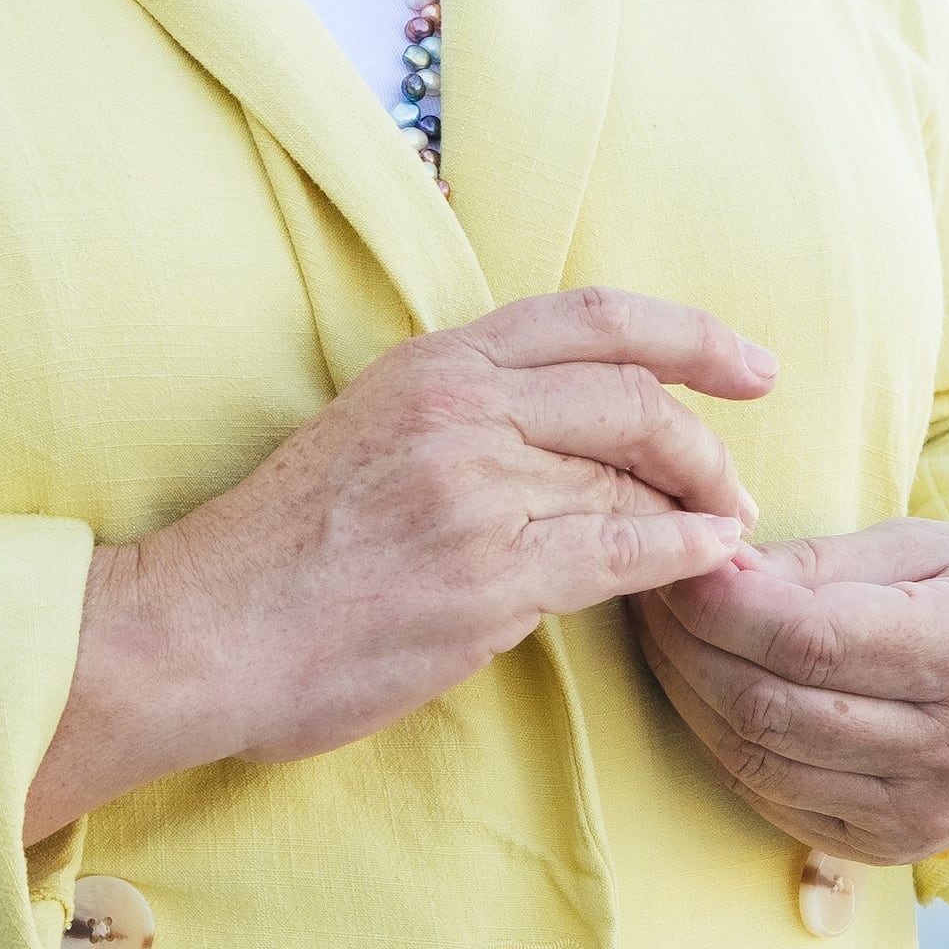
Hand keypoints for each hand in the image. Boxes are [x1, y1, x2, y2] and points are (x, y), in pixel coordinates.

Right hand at [23, 287, 776, 839]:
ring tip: (723, 532)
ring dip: (697, 508)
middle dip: (706, 439)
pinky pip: (620, 550)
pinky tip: (714, 559)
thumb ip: (464, 414)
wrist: (198, 630)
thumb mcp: (371, 432)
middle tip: (740, 481)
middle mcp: (459, 406)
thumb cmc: (282, 551)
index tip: (750, 364)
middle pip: (633, 395)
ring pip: (630, 478)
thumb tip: (575, 435)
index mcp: (433, 363)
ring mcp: (474, 487)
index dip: (688, 333)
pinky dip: (683, 553)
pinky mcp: (485, 573)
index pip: (591, 317)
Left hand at [632, 520, 948, 866]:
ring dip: (691, 698)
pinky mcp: (896, 848)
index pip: (806, 638)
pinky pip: (778, 803)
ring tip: (667, 636)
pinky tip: (710, 694)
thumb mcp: (930, 545)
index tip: (677, 559)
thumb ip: (820, 564)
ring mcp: (925, 812)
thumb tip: (714, 569)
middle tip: (650, 591)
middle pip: (770, 706)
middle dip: (686, 646)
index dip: (717, 603)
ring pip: (760, 764)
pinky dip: (729, 747)